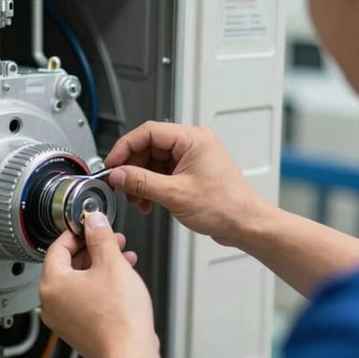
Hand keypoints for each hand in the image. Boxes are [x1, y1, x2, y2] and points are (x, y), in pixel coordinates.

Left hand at [40, 212, 155, 357]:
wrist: (129, 355)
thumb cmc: (118, 318)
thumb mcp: (112, 263)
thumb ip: (100, 237)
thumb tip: (93, 221)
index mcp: (52, 284)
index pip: (58, 247)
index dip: (78, 233)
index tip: (91, 226)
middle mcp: (51, 304)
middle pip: (68, 265)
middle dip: (94, 250)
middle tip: (112, 241)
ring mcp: (63, 320)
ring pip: (79, 283)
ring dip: (100, 267)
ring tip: (123, 259)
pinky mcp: (78, 331)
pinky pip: (85, 300)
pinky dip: (100, 287)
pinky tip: (122, 282)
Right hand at [104, 122, 271, 245]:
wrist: (246, 224)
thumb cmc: (226, 206)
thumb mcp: (175, 194)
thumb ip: (142, 182)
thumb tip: (118, 175)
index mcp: (192, 139)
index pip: (148, 132)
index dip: (125, 147)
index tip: (112, 164)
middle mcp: (192, 145)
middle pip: (148, 147)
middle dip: (132, 168)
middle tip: (121, 185)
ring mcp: (191, 159)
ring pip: (153, 162)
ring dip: (140, 181)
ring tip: (136, 199)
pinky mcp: (189, 173)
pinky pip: (161, 174)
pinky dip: (150, 187)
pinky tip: (147, 201)